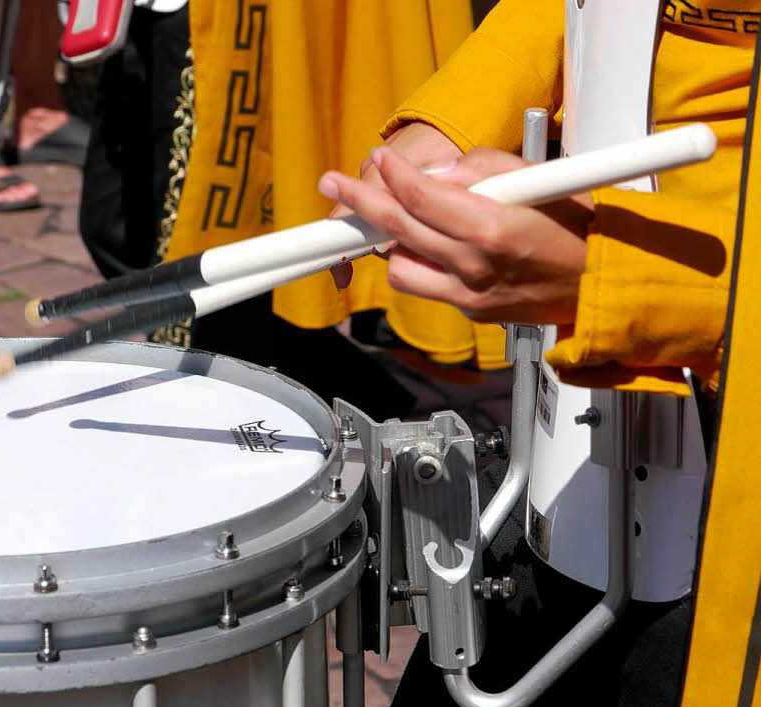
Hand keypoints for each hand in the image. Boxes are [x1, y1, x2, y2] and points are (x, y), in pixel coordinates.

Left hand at [318, 146, 591, 324]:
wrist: (606, 287)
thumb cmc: (582, 229)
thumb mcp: (543, 180)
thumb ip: (486, 169)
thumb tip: (438, 172)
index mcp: (493, 229)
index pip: (421, 196)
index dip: (392, 174)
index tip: (377, 159)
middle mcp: (475, 267)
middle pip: (397, 231)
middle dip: (360, 202)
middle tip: (334, 183)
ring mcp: (469, 295)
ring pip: (401, 268)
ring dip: (392, 241)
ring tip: (396, 219)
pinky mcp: (470, 312)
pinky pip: (428, 286)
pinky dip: (422, 262)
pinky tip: (431, 245)